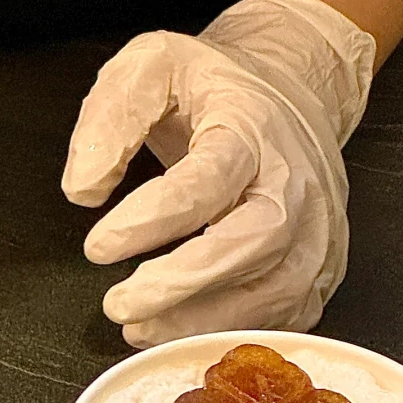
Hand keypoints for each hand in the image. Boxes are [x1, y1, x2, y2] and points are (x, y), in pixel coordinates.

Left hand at [62, 0, 375, 347]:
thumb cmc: (214, 91)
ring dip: (199, 322)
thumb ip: (111, 119)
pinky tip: (183, 334)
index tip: (98, 247)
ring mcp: (315, 232)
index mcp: (252, 130)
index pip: (205, 182)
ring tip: (138, 328)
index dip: (150, 221)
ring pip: (270, 293)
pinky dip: (231, 334)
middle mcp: (295, 184)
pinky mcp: (319, 272)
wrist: (288, 95)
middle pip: (253, 243)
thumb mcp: (150, 68)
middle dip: (183, 283)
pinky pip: (282, 318)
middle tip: (121, 305)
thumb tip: (84, 188)